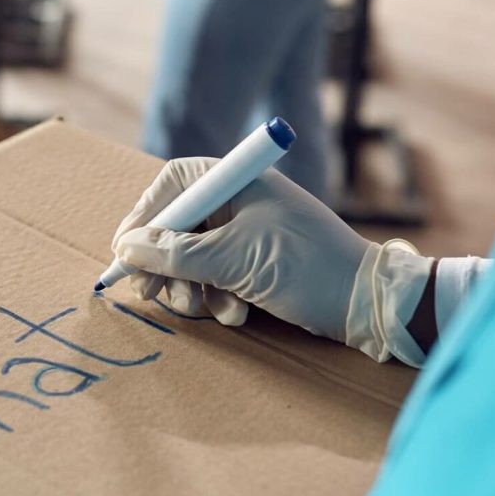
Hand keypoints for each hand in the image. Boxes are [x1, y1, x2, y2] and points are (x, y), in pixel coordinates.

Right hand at [112, 159, 433, 364]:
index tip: (124, 252)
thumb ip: (175, 253)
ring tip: (206, 309)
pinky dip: (218, 298)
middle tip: (154, 293)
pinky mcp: (256, 264)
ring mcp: (248, 233)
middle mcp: (239, 201)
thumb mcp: (235, 259)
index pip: (171, 186)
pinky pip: (216, 278)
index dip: (144, 217)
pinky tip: (237, 314)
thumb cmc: (307, 265)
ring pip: (192, 259)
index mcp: (236, 181)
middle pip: (175, 227)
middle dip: (166, 264)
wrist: (369, 303)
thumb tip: (126, 248)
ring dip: (192, 288)